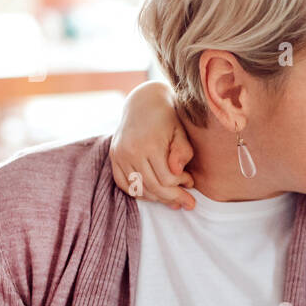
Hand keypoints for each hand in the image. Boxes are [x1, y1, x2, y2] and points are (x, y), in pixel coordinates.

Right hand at [110, 80, 195, 208]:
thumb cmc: (168, 117)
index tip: (191, 182)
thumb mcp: (181, 131)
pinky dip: (139, 192)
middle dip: (174, 197)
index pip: (167, 178)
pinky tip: (154, 193)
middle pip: (153, 186)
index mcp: (149, 144)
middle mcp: (130, 151)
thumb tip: (178, 173)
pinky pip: (124, 184)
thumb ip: (182, 151)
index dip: (181, 185)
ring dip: (158, 198)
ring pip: (139, 189)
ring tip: (174, 200)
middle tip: (189, 203)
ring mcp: (119, 155)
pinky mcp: (114, 157)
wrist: (143, 101)